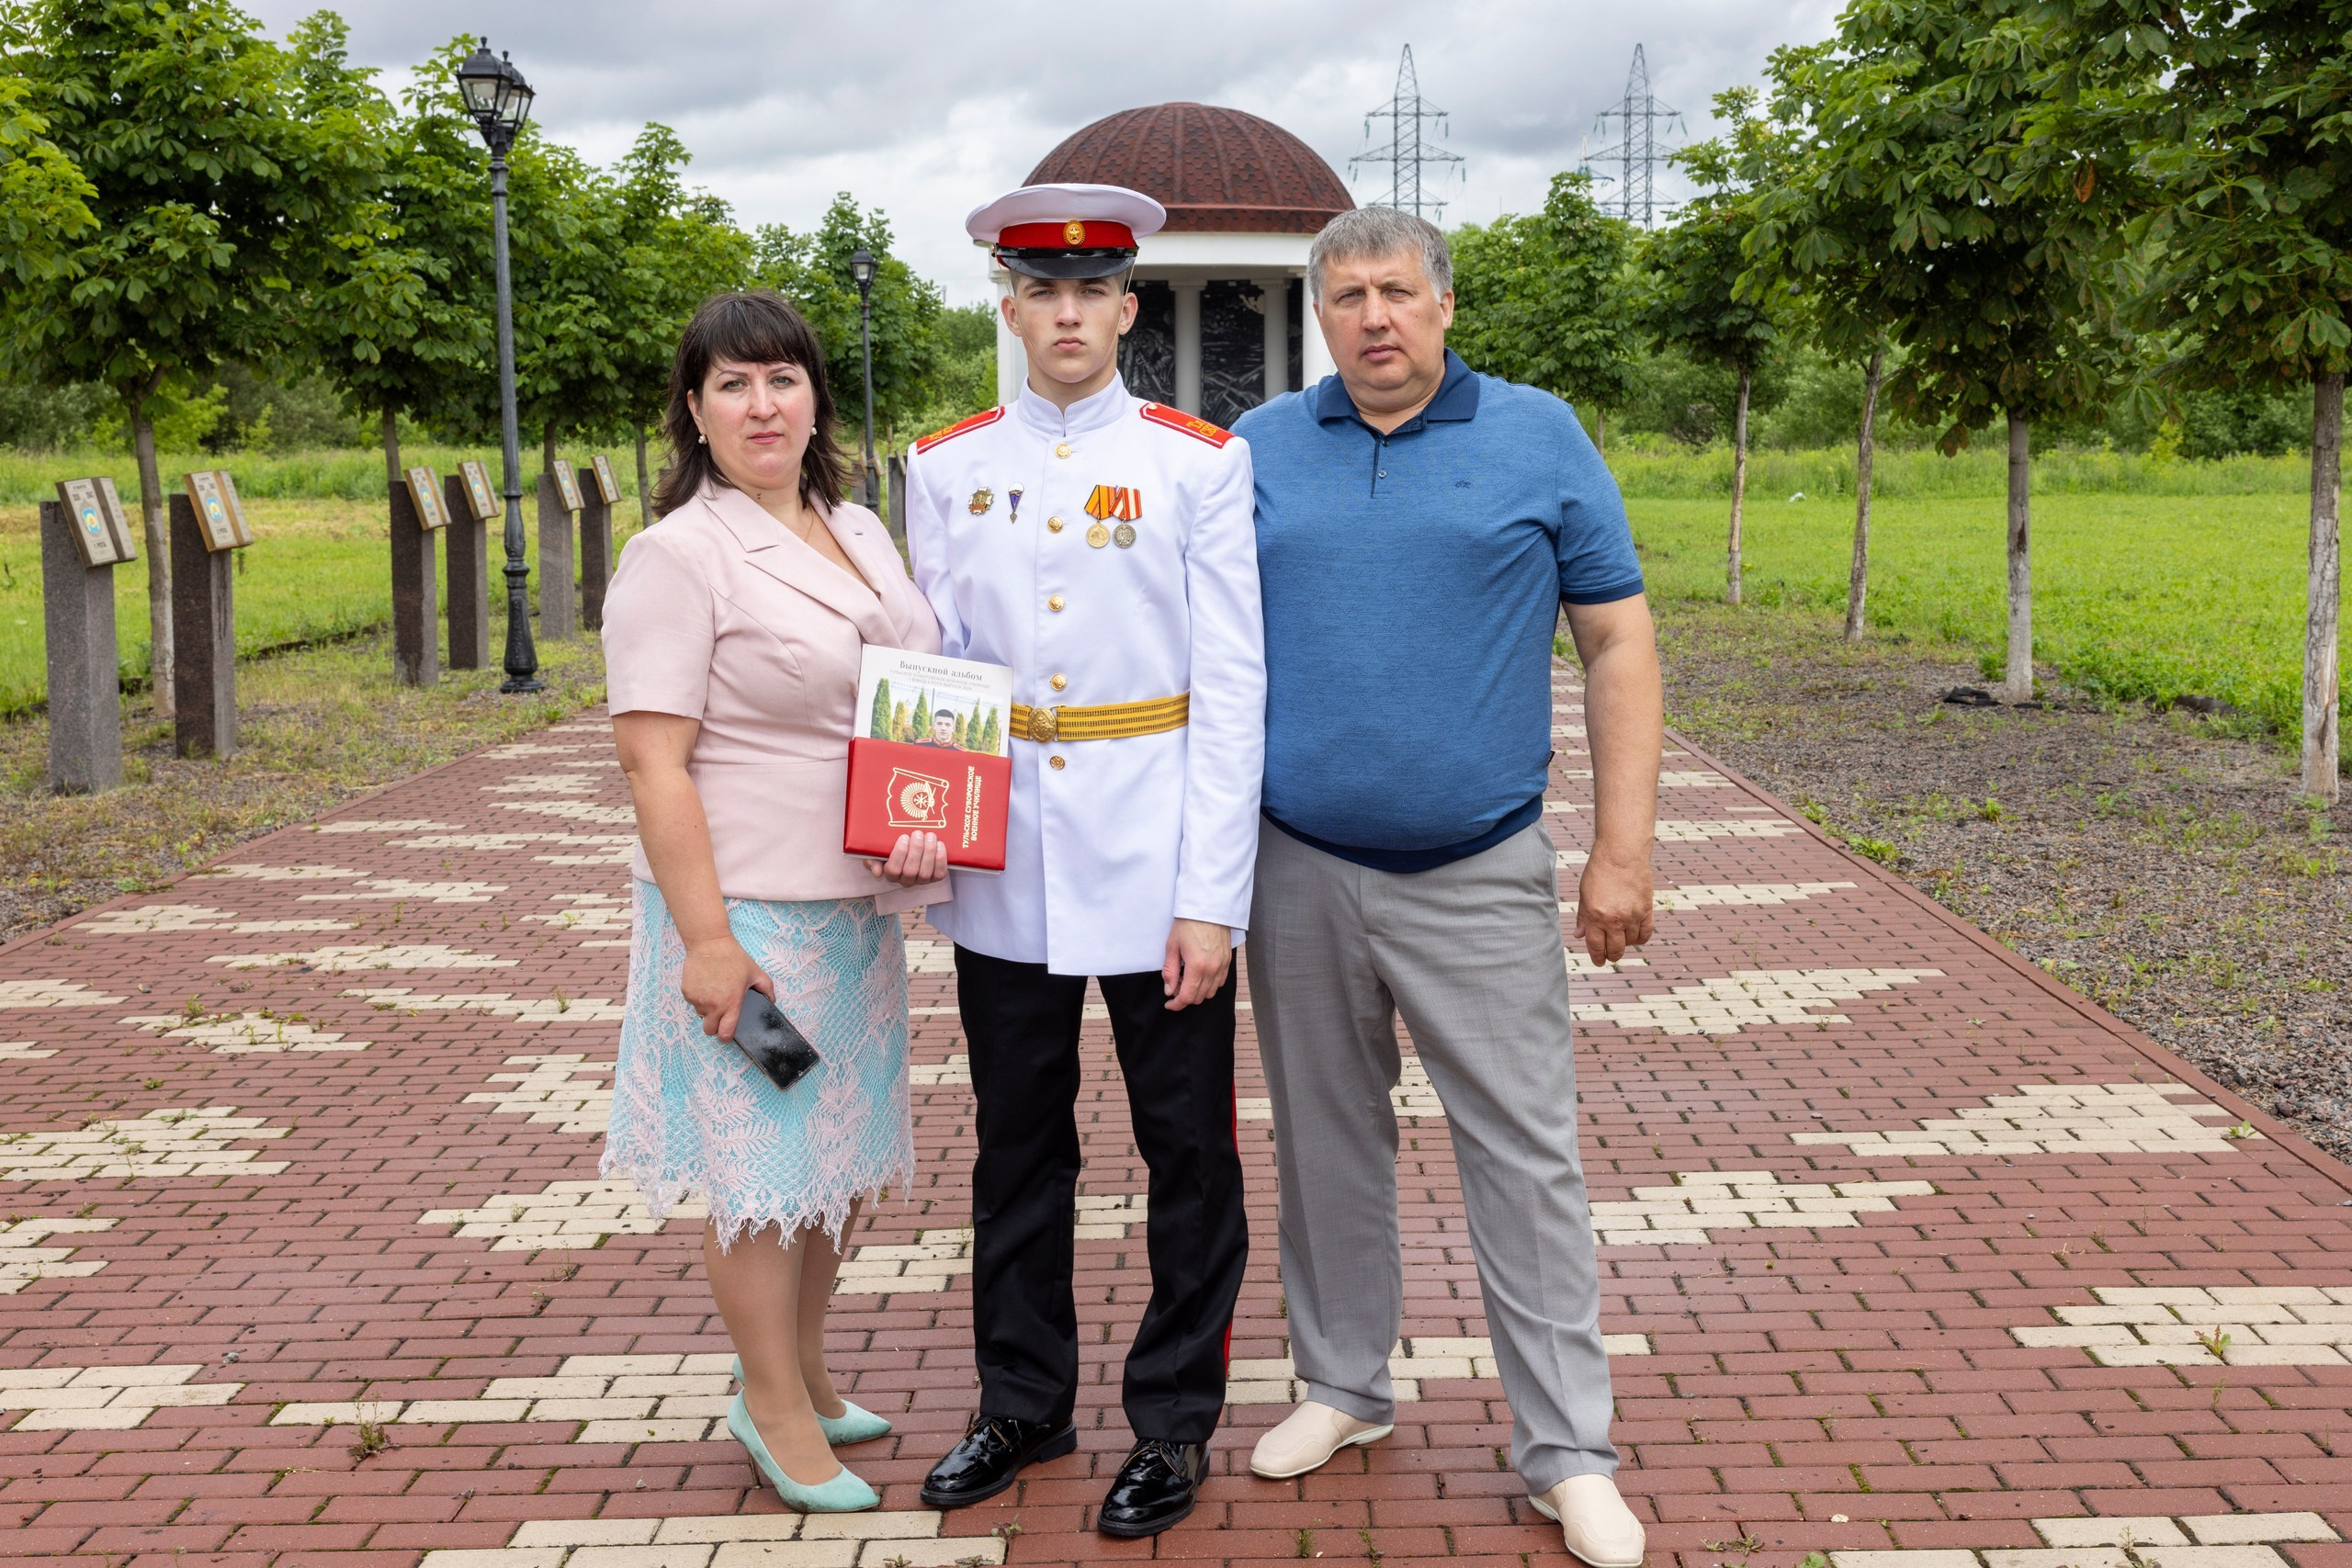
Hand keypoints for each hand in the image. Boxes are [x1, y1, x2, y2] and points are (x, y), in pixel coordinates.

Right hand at [681, 935, 771, 1041]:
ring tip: (714, 992)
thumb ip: (767, 989)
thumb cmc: (733, 957)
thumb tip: (772, 1001)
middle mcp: (713, 1005)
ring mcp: (698, 999)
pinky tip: (705, 984)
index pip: (725, 1033)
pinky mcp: (687, 992)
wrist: (709, 943)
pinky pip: (693, 1002)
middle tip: (720, 1014)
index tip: (727, 1034)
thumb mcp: (755, 972)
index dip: (726, 1037)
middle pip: (709, 1030)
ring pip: (701, 1015)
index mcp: (731, 1003)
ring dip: (707, 1009)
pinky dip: (698, 998)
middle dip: (715, 1026)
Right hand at [866, 830, 948, 887]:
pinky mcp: (935, 877)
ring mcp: (921, 880)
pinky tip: (939, 845)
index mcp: (890, 874)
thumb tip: (878, 872)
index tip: (903, 837)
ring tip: (930, 836)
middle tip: (918, 833)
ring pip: (925, 873)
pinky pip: (939, 873)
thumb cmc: (890, 847)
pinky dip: (941, 859)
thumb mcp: (876, 851)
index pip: (893, 870)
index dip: (899, 854)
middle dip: (916, 850)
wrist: (909, 845)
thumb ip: (872, 859)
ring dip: (929, 853)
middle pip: (911, 871)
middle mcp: (906, 880)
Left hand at [1161, 917, 1232, 1010]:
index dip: (1176, 1004)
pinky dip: (1209, 985)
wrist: (1208, 907)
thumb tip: (1169, 990)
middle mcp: (1213, 969)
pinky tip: (1200, 975)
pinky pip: (1220, 983)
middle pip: (1199, 997)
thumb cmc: (1188, 924)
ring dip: (1198, 992)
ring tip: (1187, 980)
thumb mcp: (1172, 946)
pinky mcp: (1228, 961)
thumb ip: (1170, 971)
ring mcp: (1223, 966)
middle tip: (1175, 986)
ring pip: (1210, 992)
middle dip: (1185, 997)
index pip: (1187, 997)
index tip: (1169, 1004)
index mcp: (1197, 966)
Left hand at [1574, 849, 1654, 965]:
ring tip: (1620, 938)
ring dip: (1624, 944)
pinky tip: (1634, 936)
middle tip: (1609, 956)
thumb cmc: (1599, 871)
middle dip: (1611, 956)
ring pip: (1630, 943)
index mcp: (1596, 916)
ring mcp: (1633, 916)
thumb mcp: (1584, 894)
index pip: (1596, 947)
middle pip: (1615, 950)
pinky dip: (1640, 938)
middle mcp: (1615, 919)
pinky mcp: (1647, 910)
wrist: (1621, 854)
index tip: (1598, 962)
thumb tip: (1579, 935)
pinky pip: (1646, 934)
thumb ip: (1583, 917)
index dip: (1597, 957)